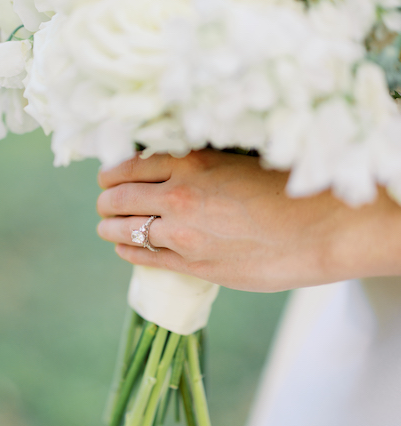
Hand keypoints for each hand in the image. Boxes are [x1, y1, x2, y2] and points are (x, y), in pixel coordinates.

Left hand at [96, 150, 400, 291]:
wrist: (320, 230)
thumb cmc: (289, 189)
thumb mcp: (239, 161)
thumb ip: (202, 165)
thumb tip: (174, 168)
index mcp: (191, 162)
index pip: (129, 165)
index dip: (112, 172)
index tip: (107, 176)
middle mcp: (178, 195)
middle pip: (119, 197)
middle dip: (107, 200)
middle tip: (104, 202)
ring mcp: (182, 233)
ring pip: (126, 230)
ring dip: (111, 227)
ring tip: (107, 227)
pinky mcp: (193, 264)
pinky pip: (145, 258)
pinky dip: (129, 252)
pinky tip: (124, 250)